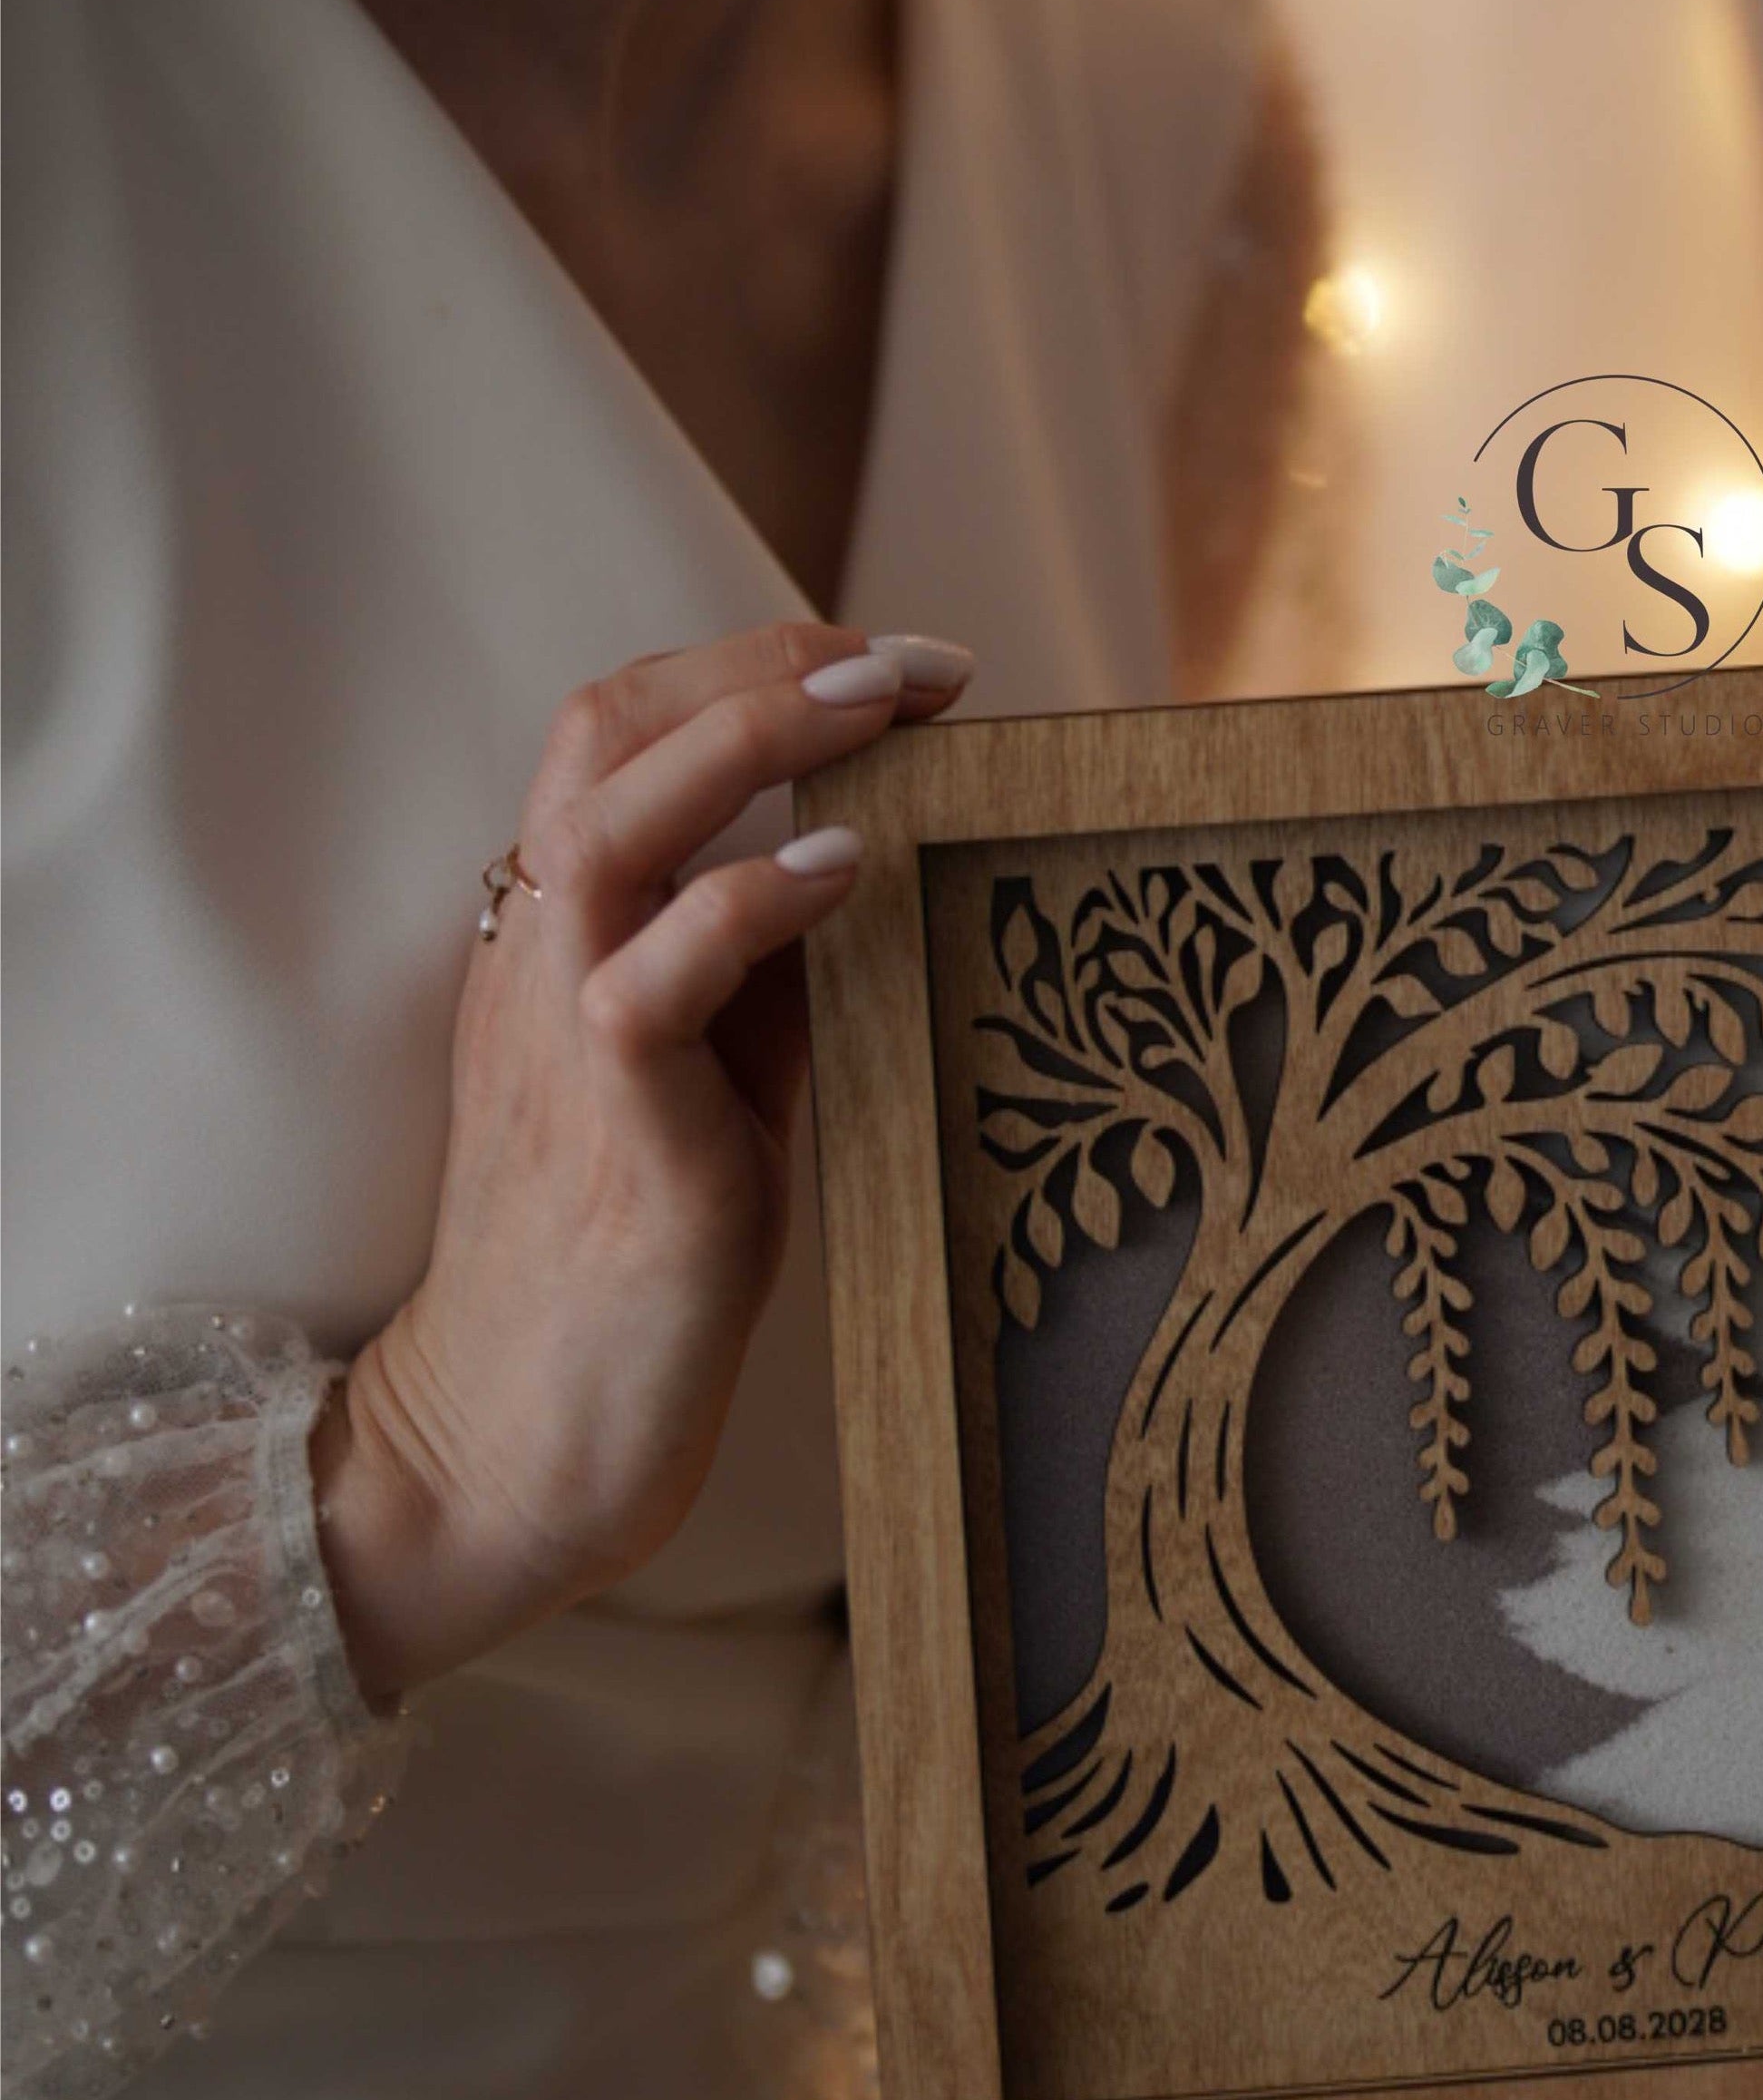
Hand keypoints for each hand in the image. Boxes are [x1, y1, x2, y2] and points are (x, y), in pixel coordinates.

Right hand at [311, 620, 974, 1703]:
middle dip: (760, 658)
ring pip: (607, 823)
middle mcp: (534, 959)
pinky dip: (750, 903)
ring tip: (879, 707)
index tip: (891, 663)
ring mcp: (556, 1039)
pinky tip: (849, 869)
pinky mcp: (609, 1134)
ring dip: (750, 737)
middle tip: (906, 658)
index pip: (618, 729)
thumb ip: (771, 966)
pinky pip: (647, 980)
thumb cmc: (632, 1258)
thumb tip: (886, 852)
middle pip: (602, 729)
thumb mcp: (718, 1073)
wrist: (519, 1441)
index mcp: (553, 931)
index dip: (749, 664)